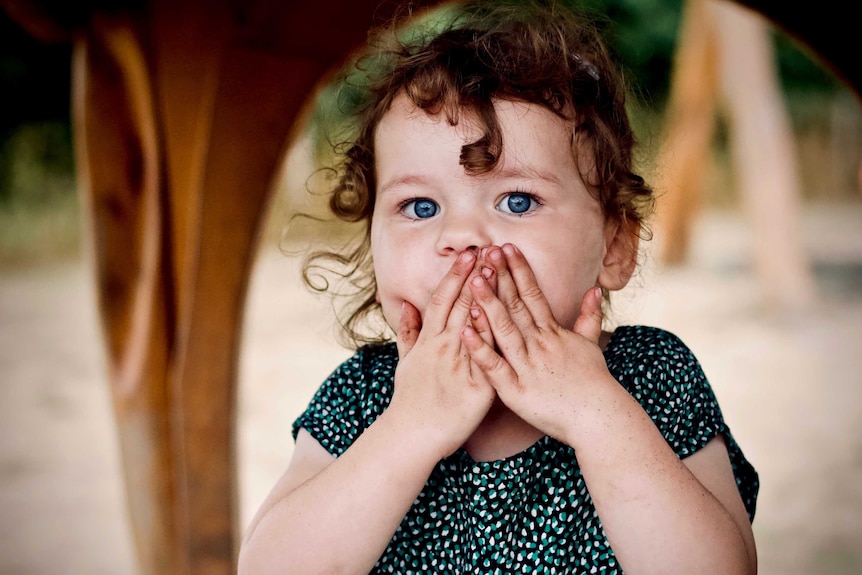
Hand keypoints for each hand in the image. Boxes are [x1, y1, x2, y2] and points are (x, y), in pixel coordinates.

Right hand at [391, 250, 495, 458]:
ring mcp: (459, 366)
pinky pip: (490, 360)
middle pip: (461, 305)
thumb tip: (406, 306)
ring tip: (498, 272)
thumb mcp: (405, 362)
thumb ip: (408, 332)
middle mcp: (443, 348)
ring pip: (476, 325)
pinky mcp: (477, 388)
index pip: (443, 300)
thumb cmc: (410, 400)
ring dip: (488, 297)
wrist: (412, 436)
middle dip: (475, 276)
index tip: (467, 254)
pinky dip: (495, 339)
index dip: (455, 276)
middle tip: (488, 250)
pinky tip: (506, 319)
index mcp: (429, 341)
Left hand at [460, 244, 615, 444]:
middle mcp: (539, 345)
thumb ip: (589, 316)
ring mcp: (527, 367)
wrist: (598, 419)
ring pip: (504, 331)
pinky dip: (480, 349)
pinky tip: (465, 331)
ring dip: (487, 305)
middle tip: (484, 252)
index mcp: (553, 333)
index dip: (518, 270)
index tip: (506, 247)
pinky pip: (494, 367)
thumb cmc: (593, 383)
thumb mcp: (591, 345)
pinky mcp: (516, 391)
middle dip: (500, 278)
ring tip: (472, 281)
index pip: (533, 294)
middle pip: (516, 306)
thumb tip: (594, 288)